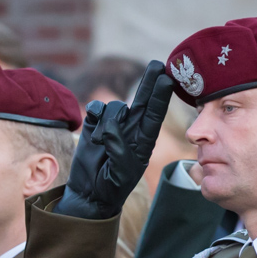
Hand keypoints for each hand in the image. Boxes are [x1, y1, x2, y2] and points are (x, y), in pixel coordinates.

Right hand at [54, 61, 173, 218]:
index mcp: (144, 141)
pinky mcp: (94, 125)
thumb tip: (111, 125)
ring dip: (107, 120)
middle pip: (142, 101)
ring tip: (101, 142)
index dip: (161, 96)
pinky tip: (94, 131)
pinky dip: (94, 114)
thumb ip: (119, 147)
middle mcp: (131, 129)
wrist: (89, 194)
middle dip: (149, 82)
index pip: (154, 114)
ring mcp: (113, 126)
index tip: (167, 79)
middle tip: (157, 64)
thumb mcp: (120, 172)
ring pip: (114, 107)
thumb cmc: (111, 187)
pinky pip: (96, 108)